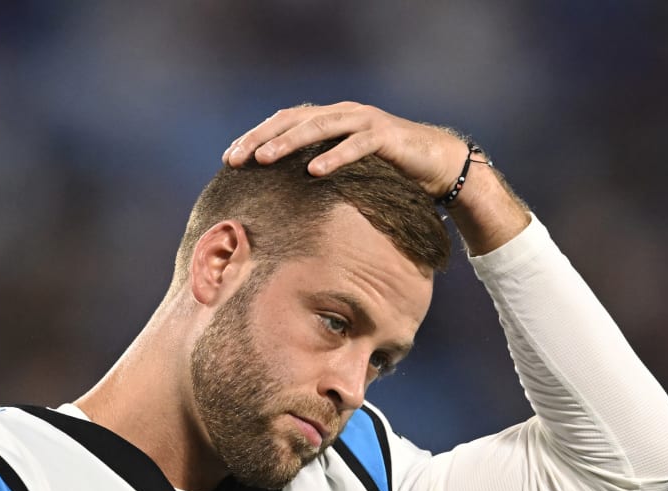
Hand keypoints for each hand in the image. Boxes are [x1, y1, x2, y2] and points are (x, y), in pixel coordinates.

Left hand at [224, 102, 467, 197]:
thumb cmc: (389, 172)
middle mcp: (342, 113)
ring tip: (264, 159)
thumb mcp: (347, 171)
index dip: (254, 136)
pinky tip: (314, 171)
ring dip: (288, 143)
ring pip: (319, 127)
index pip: (283, 121)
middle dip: (261, 138)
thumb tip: (283, 200)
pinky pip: (356, 145)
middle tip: (237, 159)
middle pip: (293, 120)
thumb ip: (320, 172)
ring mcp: (364, 121)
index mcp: (329, 119)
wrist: (438, 164)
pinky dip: (334, 156)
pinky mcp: (386, 136)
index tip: (229, 159)